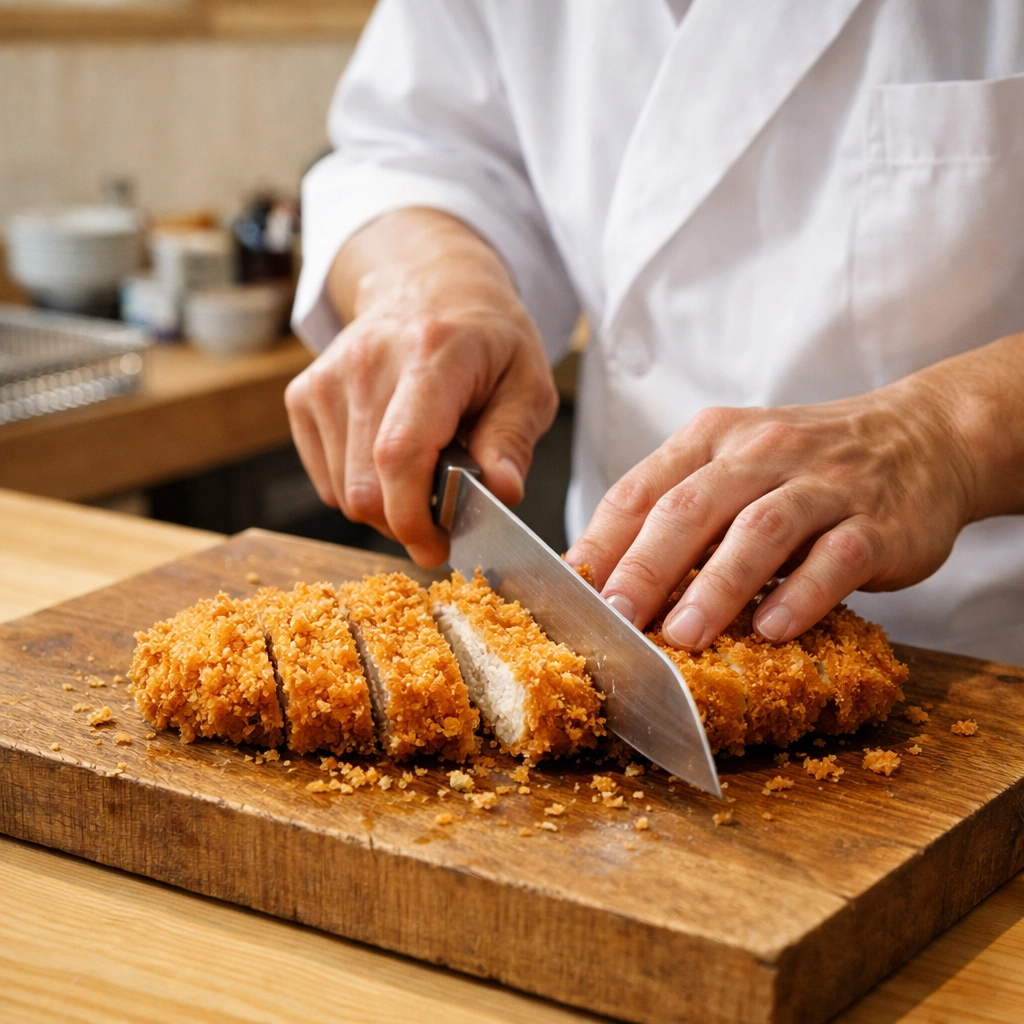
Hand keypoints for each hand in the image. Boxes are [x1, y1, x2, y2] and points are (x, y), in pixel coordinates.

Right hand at [286, 209, 557, 566]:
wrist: (428, 285)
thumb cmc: (485, 340)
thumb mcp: (527, 382)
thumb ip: (512, 439)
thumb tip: (502, 492)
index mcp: (431, 353)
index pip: (399, 452)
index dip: (411, 517)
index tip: (437, 547)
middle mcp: (366, 362)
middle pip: (365, 486)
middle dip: (406, 523)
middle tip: (443, 515)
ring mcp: (327, 378)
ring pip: (343, 492)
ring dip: (385, 507)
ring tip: (423, 476)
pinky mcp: (304, 395)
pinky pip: (326, 480)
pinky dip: (359, 489)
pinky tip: (390, 461)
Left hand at [564, 339, 1023, 650]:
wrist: (919, 439)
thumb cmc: (802, 468)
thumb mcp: (732, 466)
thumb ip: (674, 510)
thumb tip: (600, 576)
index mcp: (711, 439)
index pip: (642, 488)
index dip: (603, 541)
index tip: (571, 589)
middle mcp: (762, 452)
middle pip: (692, 507)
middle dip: (648, 565)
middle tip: (617, 615)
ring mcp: (823, 484)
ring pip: (761, 530)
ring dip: (717, 585)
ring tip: (683, 634)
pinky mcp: (878, 522)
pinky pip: (836, 558)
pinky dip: (801, 595)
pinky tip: (773, 630)